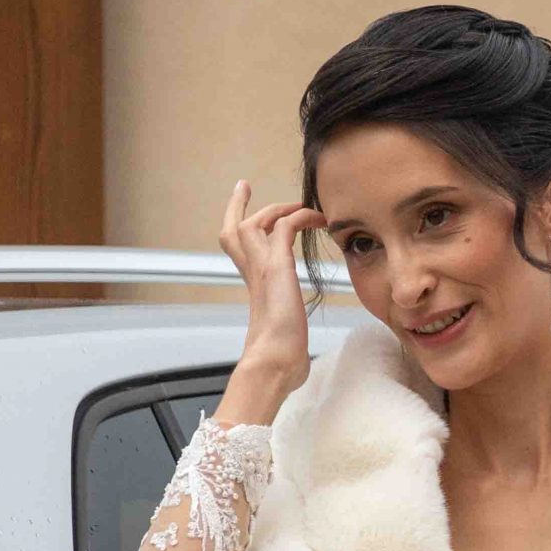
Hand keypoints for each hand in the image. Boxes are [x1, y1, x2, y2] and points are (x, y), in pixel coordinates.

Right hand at [219, 183, 327, 399]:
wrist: (275, 365)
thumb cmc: (282, 362)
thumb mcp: (286, 342)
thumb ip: (289, 341)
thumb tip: (299, 362)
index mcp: (255, 289)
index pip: (239, 253)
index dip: (239, 230)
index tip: (243, 215)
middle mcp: (253, 275)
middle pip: (233, 231)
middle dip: (237, 206)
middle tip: (243, 186)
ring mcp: (261, 269)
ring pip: (251, 223)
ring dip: (275, 208)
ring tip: (300, 205)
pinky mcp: (276, 266)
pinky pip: (284, 226)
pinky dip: (300, 216)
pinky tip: (317, 219)